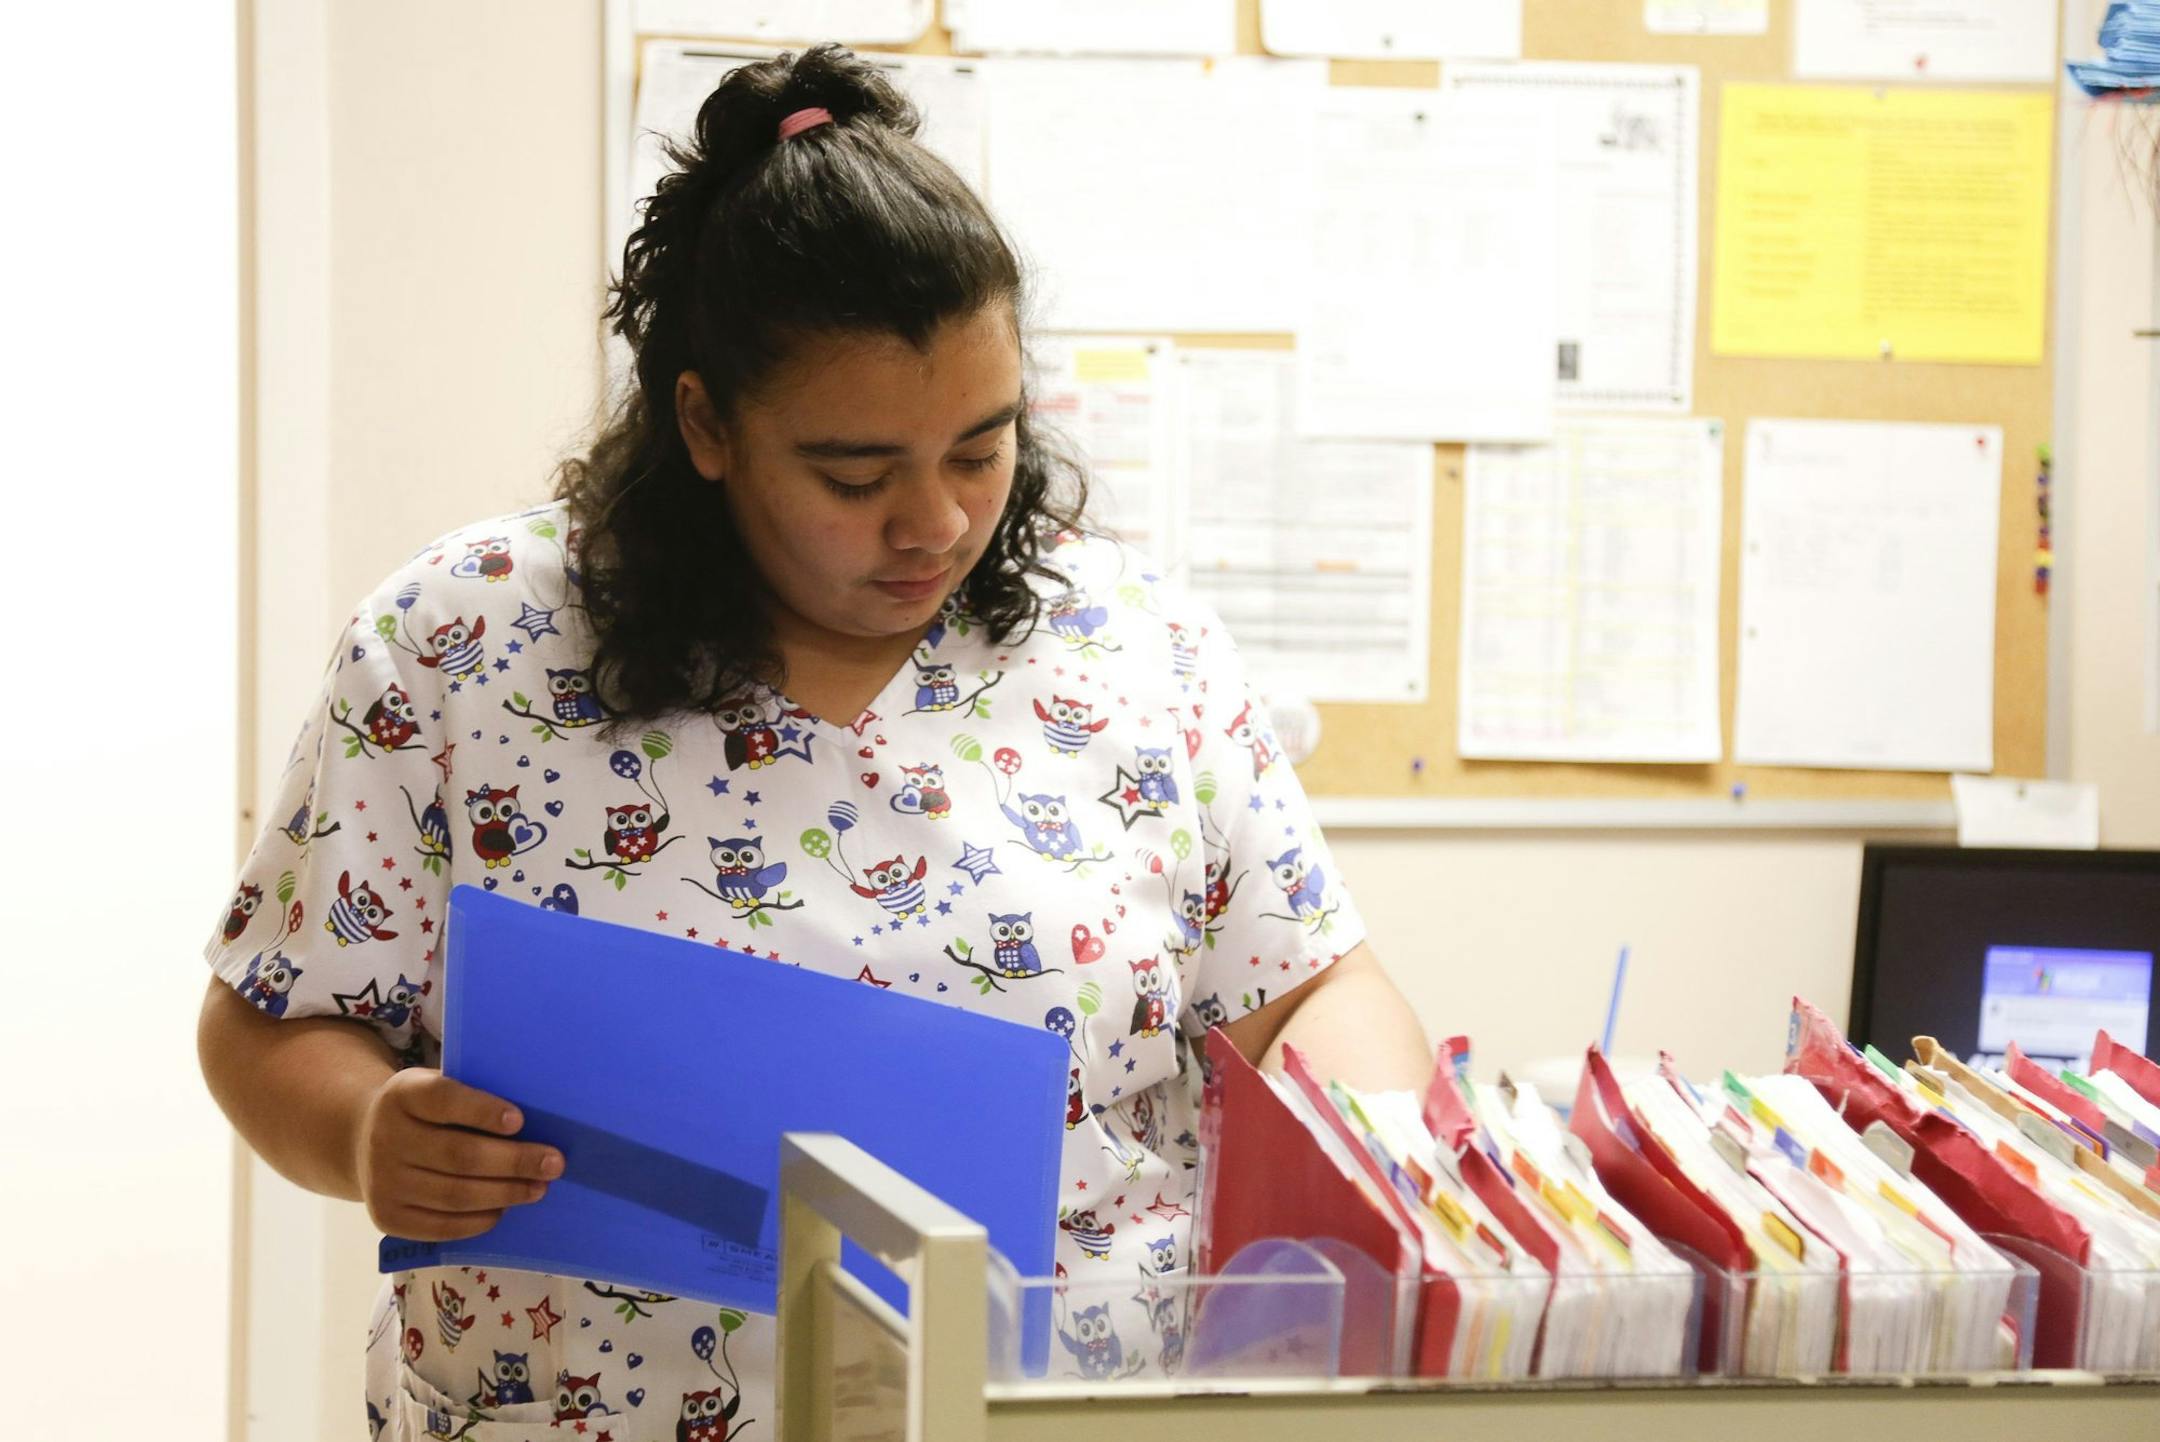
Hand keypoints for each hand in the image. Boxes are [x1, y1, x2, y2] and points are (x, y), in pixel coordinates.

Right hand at [354, 1069, 562, 1240]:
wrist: (365, 1138)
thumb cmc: (424, 1111)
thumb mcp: (436, 1086)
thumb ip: (472, 1097)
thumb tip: (538, 1121)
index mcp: (403, 1095)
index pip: (444, 1100)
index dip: (482, 1111)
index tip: (520, 1121)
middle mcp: (386, 1138)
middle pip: (458, 1155)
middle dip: (513, 1161)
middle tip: (553, 1164)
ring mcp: (382, 1182)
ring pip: (454, 1195)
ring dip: (504, 1193)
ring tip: (538, 1189)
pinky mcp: (386, 1217)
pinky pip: (440, 1226)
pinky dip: (477, 1221)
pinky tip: (502, 1210)